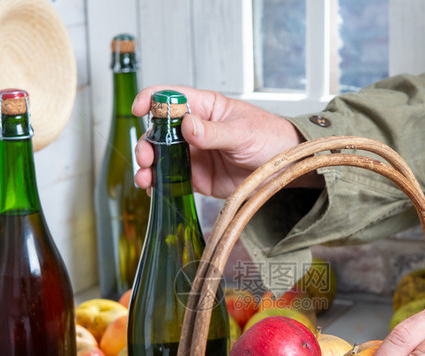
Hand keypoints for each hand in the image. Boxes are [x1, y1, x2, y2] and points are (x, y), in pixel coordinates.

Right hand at [132, 85, 316, 197]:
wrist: (285, 168)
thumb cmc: (269, 137)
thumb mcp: (243, 132)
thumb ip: (214, 132)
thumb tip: (188, 125)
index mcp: (204, 108)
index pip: (171, 96)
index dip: (151, 100)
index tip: (139, 109)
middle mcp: (194, 129)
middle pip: (159, 131)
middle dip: (147, 143)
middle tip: (146, 157)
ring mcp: (194, 154)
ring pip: (161, 158)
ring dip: (149, 167)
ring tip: (145, 178)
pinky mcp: (197, 177)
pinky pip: (172, 180)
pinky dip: (159, 186)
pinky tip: (154, 190)